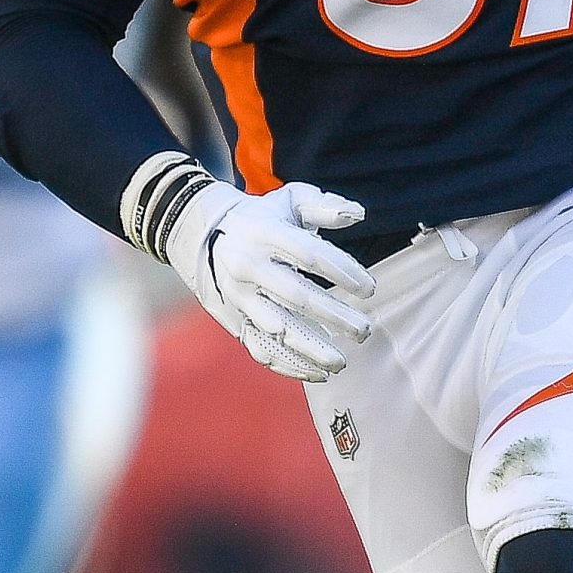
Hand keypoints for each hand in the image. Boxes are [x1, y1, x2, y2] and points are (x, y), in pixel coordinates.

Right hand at [166, 179, 376, 381]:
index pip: (311, 255)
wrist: (201, 233)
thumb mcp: (290, 199)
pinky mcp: (231, 318)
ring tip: (341, 363)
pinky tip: (316, 373)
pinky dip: (287, 363)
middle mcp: (248, 266)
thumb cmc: (262, 217)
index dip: (343, 271)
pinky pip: (258, 346)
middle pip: (296, 296)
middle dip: (333, 316)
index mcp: (265, 234)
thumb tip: (358, 214)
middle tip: (365, 331)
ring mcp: (237, 296)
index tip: (370, 290)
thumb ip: (324, 205)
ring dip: (309, 349)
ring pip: (275, 328)